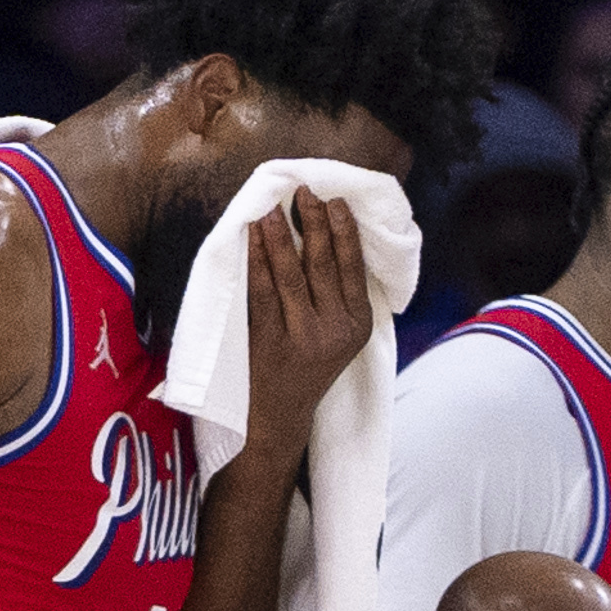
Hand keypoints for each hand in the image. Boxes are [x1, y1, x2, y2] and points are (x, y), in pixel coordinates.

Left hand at [239, 192, 373, 462]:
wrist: (279, 417)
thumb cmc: (307, 365)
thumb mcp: (337, 335)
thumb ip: (338, 294)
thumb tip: (325, 232)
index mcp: (357, 325)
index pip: (353, 268)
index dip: (344, 232)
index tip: (335, 202)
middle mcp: (335, 332)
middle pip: (323, 265)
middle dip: (314, 223)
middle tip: (304, 193)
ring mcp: (302, 338)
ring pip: (291, 274)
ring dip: (282, 235)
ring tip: (273, 207)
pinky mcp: (270, 343)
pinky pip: (263, 291)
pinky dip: (257, 259)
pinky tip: (252, 235)